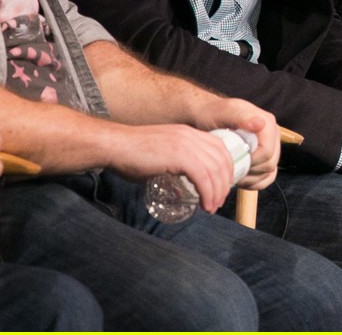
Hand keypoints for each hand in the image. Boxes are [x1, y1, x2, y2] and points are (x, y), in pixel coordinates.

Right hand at [110, 123, 235, 212]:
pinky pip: (202, 176)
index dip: (226, 168)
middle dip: (224, 183)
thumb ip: (176, 166)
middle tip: (219, 201)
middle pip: (221, 160)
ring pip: (214, 170)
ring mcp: (186, 144)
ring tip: (212, 207)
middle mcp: (191, 136)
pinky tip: (205, 205)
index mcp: (189, 133)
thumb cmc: (132, 154)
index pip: (219, 148)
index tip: (223, 186)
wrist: (115, 146)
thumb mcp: (162, 155)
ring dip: (217, 192)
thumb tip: (180, 189)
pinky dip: (207, 193)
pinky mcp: (179, 156)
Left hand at [194, 98, 279, 190]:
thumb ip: (241, 117)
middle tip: (230, 169)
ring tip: (232, 174)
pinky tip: (240, 179)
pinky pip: (268, 177)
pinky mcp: (266, 157)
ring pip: (269, 172)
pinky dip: (255, 182)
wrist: (206, 117)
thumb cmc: (213, 114)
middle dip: (249, 171)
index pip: (267, 153)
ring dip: (250, 178)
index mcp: (268, 123)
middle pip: (269, 164)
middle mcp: (273, 134)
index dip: (250, 162)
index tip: (232, 161)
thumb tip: (261, 124)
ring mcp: (272, 146)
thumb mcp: (224, 113)